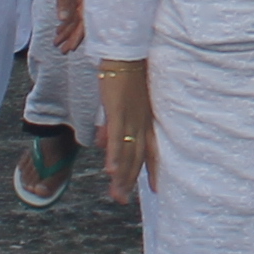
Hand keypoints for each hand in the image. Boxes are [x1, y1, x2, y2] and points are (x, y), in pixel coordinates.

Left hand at [51, 0, 86, 51]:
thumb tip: (63, 20)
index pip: (83, 22)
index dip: (75, 37)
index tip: (67, 49)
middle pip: (83, 21)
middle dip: (72, 37)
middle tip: (62, 50)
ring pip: (79, 14)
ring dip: (69, 28)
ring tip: (58, 40)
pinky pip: (77, 5)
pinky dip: (69, 16)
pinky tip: (62, 22)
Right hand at [101, 63, 155, 202]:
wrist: (126, 53)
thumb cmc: (125, 75)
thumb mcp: (121, 103)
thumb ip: (111, 124)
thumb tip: (99, 141)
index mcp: (144, 119)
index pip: (150, 149)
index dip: (152, 170)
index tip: (154, 189)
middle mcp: (141, 121)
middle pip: (137, 157)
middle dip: (129, 180)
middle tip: (121, 201)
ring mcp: (131, 117)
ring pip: (127, 152)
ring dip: (121, 176)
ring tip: (117, 196)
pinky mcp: (119, 110)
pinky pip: (117, 137)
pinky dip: (114, 155)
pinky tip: (111, 171)